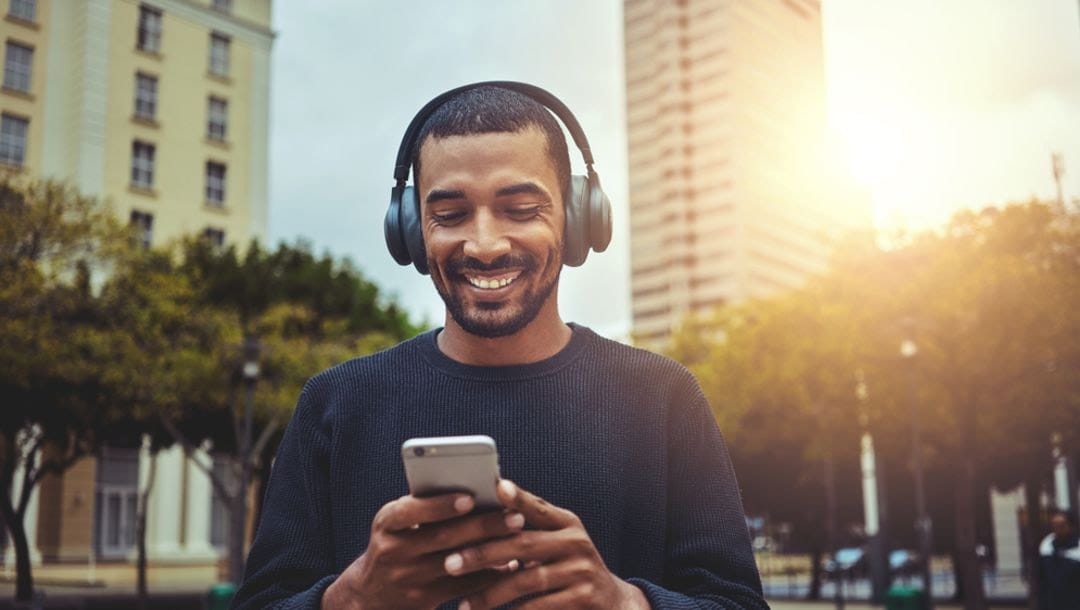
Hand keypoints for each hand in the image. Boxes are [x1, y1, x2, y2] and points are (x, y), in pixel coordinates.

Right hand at [322, 493, 525, 609]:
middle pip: (442, 537)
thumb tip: (476, 488)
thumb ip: (426, 506)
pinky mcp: (422, 600)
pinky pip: (461, 587)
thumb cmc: (397, 542)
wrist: (371, 593)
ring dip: (491, 551)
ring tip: (517, 538)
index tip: (470, 497)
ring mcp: (407, 578)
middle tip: (514, 516)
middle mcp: (393, 551)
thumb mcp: (398, 523)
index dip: (439, 505)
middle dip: (482, 526)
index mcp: (386, 523)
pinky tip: (509, 564)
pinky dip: (488, 575)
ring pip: (456, 564)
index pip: (410, 511)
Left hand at [444, 480, 650, 609]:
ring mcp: (581, 571)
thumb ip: (529, 527)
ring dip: (491, 593)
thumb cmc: (569, 568)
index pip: (537, 506)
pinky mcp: (583, 598)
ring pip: (526, 581)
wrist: (612, 603)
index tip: (495, 487)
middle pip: (523, 544)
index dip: (517, 497)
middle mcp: (575, 542)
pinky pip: (539, 607)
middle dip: (482, 554)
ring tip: (464, 605)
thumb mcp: (557, 542)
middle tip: (450, 563)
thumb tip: (485, 505)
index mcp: (566, 522)